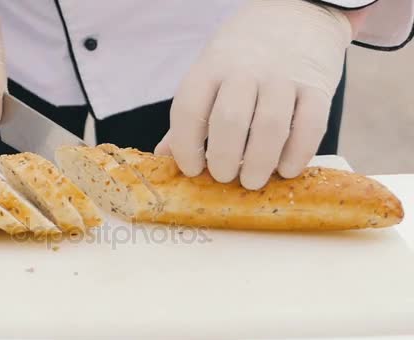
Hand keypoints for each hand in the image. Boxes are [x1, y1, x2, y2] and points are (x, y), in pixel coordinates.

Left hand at [156, 0, 352, 189]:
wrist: (298, 11)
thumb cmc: (244, 53)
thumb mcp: (209, 71)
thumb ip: (190, 115)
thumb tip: (164, 156)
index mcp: (210, 67)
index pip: (188, 110)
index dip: (185, 147)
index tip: (192, 169)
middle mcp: (245, 69)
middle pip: (229, 122)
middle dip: (223, 160)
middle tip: (223, 177)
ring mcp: (283, 77)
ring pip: (270, 127)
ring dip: (258, 164)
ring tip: (252, 181)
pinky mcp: (317, 87)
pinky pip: (310, 126)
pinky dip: (297, 154)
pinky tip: (285, 169)